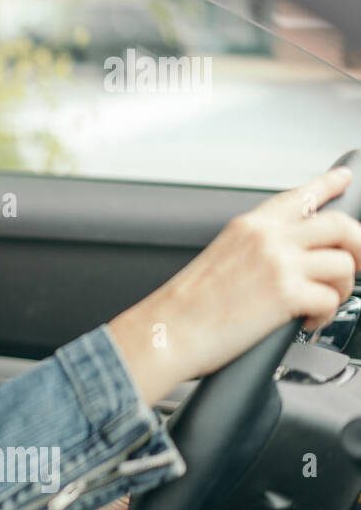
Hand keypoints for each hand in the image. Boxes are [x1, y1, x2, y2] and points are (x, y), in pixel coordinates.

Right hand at [109, 166, 360, 406]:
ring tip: (322, 303)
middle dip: (357, 247)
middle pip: (340, 224)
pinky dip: (324, 316)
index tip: (343, 177)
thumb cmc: (186, 305)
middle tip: (355, 265)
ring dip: (342, 288)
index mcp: (248, 227)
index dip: (328, 183)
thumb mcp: (220, 258)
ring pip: (345, 263)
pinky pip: (331, 300)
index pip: (300, 196)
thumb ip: (257, 249)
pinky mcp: (286, 294)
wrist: (167, 332)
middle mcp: (267, 238)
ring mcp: (278, 263)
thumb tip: (291, 257)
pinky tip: (305, 323)